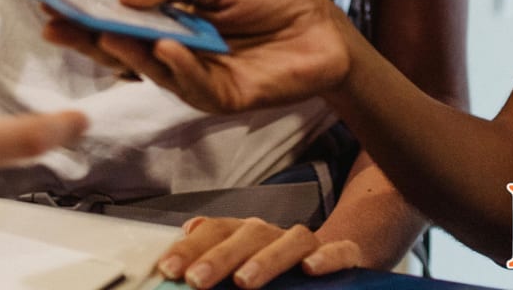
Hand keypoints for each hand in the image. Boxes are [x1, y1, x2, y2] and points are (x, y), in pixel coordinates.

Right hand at [41, 0, 352, 113]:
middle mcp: (175, 54)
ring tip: (104, 32)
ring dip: (127, 52)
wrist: (324, 30)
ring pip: (151, 70)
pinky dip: (178, 66)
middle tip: (54, 24)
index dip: (85, 13)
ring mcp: (196, 79)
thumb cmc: (273, 3)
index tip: (48, 0)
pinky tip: (164, 48)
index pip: (119, 21)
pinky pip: (193, 84)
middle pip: (122, 51)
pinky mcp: (222, 98)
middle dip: (87, 38)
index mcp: (171, 23)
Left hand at [157, 216, 366, 289]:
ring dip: (265, 259)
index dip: (190, 248)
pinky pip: (337, 250)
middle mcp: (274, 234)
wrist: (338, 255)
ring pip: (289, 241)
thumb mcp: (242, 264)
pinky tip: (310, 268)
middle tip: (195, 280)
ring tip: (244, 281)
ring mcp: (308, 243)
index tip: (167, 269)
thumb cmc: (279, 267)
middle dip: (218, 257)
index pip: (215, 231)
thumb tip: (183, 235)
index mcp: (245, 235)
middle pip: (246, 235)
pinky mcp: (344, 253)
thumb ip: (213, 259)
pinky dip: (325, 256)